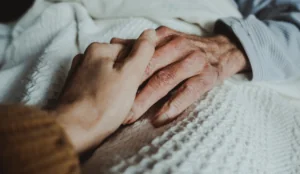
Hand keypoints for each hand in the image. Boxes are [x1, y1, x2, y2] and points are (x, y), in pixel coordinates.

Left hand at [53, 29, 155, 152]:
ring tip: (124, 102)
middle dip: (130, 75)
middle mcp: (85, 58)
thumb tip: (150, 33)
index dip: (143, 63)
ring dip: (120, 85)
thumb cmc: (103, 104)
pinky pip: (100, 86)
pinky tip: (111, 105)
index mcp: (98, 49)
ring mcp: (79, 74)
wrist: (73, 132)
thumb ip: (142, 51)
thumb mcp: (130, 74)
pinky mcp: (77, 90)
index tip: (147, 79)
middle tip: (136, 93)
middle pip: (119, 62)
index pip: (130, 48)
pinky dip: (108, 93)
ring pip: (110, 75)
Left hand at [111, 26, 248, 126]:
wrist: (223, 50)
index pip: (139, 54)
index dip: (121, 71)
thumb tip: (114, 43)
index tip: (104, 88)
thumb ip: (142, 45)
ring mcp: (193, 62)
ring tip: (130, 116)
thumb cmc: (187, 49)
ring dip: (146, 99)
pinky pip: (188, 92)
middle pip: (149, 68)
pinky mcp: (206, 77)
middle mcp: (178, 47)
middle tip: (112, 107)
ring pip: (165, 80)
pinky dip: (173, 106)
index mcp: (164, 38)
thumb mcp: (165, 40)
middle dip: (129, 88)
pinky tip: (158, 119)